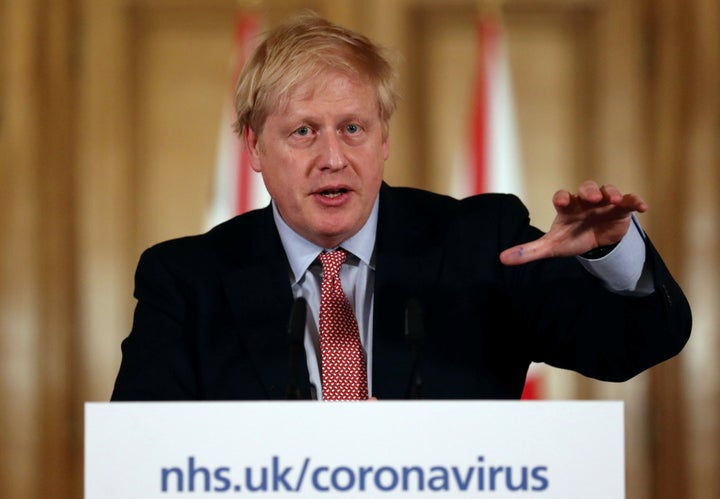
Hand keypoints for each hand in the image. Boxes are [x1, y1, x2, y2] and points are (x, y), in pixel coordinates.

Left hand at [500, 180, 647, 265]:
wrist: (595, 241)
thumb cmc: (571, 238)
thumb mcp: (551, 246)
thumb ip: (529, 251)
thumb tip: (502, 259)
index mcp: (567, 208)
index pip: (562, 197)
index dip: (563, 198)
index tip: (563, 202)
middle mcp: (585, 201)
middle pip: (586, 188)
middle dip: (589, 191)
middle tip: (591, 197)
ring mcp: (604, 203)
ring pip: (608, 190)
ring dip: (611, 192)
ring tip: (613, 200)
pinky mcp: (621, 209)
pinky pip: (629, 200)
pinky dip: (634, 201)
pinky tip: (642, 207)